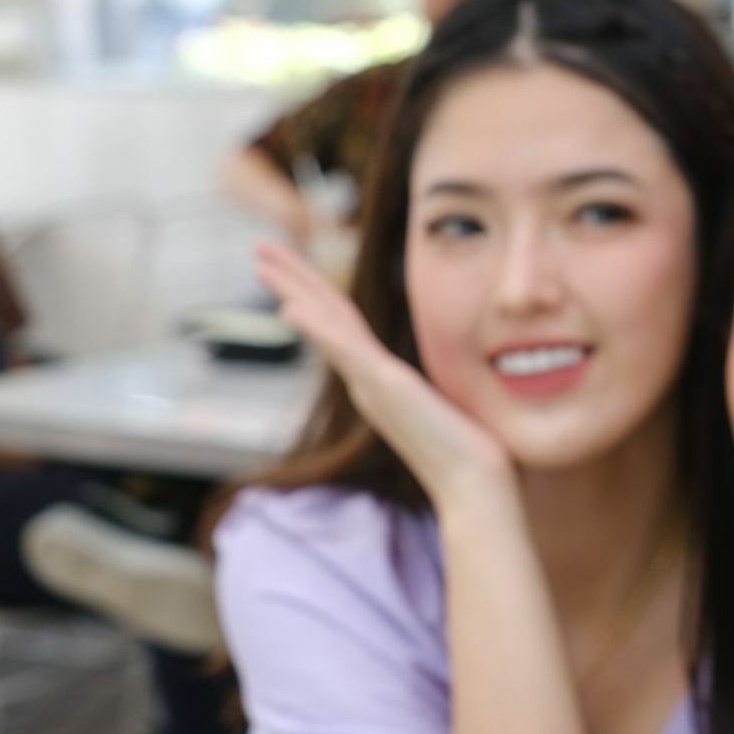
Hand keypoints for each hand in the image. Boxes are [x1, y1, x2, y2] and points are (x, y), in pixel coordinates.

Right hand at [255, 239, 510, 507]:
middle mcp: (367, 380)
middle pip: (324, 314)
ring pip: (326, 324)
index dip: (315, 290)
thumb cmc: (470, 453)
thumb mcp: (445, 404)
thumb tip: (445, 384)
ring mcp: (372, 384)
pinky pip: (345, 350)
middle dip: (292, 277)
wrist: (475, 485)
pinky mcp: (385, 388)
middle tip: (257, 248)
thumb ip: (430, 389)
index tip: (290, 266)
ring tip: (260, 261)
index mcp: (379, 379)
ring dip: (293, 289)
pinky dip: (317, 328)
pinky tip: (289, 307)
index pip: (342, 321)